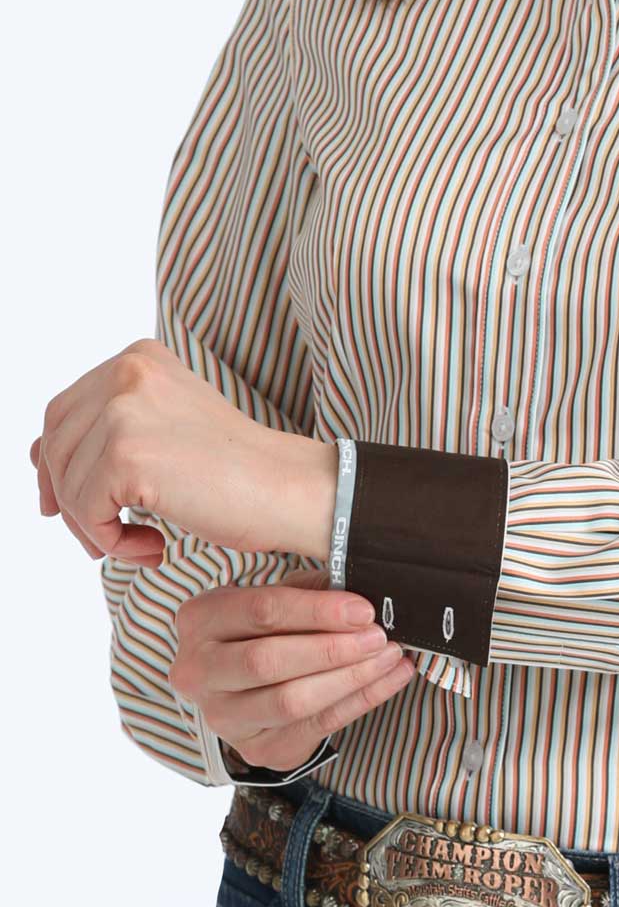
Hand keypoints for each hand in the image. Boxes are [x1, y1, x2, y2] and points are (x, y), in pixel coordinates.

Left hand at [31, 338, 335, 563]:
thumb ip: (106, 432)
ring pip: (68, 484)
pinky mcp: (127, 454)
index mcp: (139, 360)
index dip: (54, 466)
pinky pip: (86, 511)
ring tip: (141, 545)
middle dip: (70, 502)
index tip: (63, 507)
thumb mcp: (167, 434)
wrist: (292, 490)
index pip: (63, 413)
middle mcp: (126, 373)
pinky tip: (153, 546)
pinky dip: (111, 540)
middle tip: (102, 540)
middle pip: (55, 446)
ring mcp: (124, 411)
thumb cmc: (242, 474)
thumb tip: (37, 457)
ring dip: (95, 528)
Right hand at [167, 567, 413, 772]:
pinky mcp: (257, 748)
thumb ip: (310, 591)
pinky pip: (318, 725)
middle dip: (332, 649)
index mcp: (200, 620)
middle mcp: (199, 671)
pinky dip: (362, 701)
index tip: (362, 610)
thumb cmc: (263, 632)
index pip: (260, 612)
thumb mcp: (275, 599)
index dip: (316, 611)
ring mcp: (224, 716)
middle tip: (378, 637)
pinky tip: (391, 679)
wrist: (244, 689)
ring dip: (350, 678)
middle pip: (268, 661)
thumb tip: (363, 590)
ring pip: (291, 701)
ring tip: (389, 657)